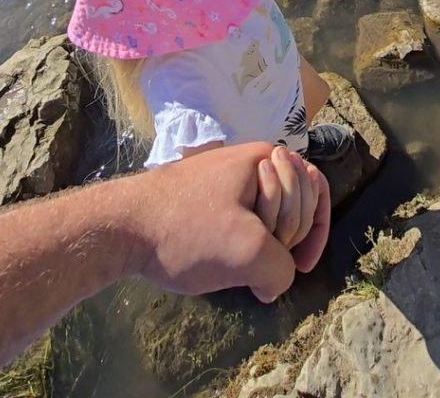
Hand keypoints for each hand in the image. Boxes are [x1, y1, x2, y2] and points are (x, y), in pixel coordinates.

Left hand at [123, 142, 329, 302]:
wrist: (122, 227)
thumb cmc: (187, 231)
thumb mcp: (249, 254)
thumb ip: (282, 269)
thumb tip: (274, 282)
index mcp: (264, 158)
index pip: (318, 187)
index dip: (316, 230)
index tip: (300, 266)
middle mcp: (250, 160)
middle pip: (298, 198)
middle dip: (289, 234)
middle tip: (261, 256)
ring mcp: (228, 177)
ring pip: (271, 212)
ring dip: (267, 242)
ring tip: (242, 261)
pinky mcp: (209, 197)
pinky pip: (246, 218)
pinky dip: (246, 243)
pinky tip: (227, 264)